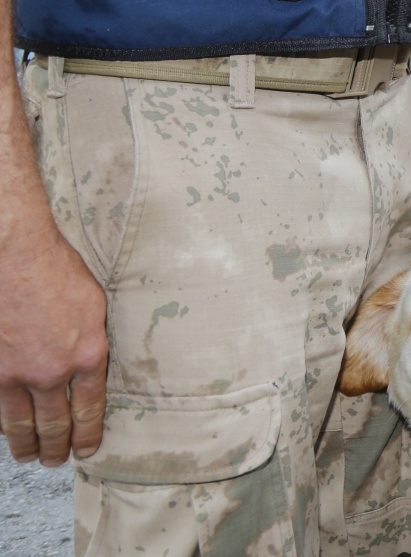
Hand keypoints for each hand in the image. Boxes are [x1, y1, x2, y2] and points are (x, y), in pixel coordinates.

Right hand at [0, 235, 107, 465]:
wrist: (14, 256)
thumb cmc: (57, 271)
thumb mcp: (95, 306)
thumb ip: (92, 341)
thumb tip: (90, 366)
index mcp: (87, 355)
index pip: (90, 409)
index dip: (87, 434)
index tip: (87, 449)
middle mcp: (52, 372)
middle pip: (55, 424)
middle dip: (58, 448)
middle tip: (58, 461)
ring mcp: (16, 373)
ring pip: (20, 422)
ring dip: (26, 444)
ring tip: (31, 456)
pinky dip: (1, 422)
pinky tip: (5, 430)